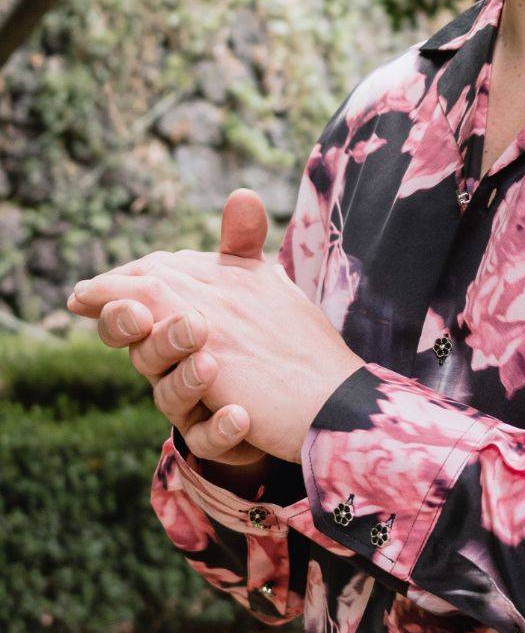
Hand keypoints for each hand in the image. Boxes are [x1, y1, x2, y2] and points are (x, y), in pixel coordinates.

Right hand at [67, 193, 362, 463]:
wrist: (298, 394)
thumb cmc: (255, 334)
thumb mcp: (252, 286)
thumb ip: (239, 246)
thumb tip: (242, 193)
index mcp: (167, 323)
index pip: (131, 309)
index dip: (118, 304)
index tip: (116, 296)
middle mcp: (170, 365)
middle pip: (142, 353)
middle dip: (154, 337)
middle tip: (188, 324)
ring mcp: (191, 403)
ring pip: (169, 396)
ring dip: (186, 378)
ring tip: (211, 363)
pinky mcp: (217, 436)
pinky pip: (208, 439)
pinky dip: (221, 427)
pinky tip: (240, 414)